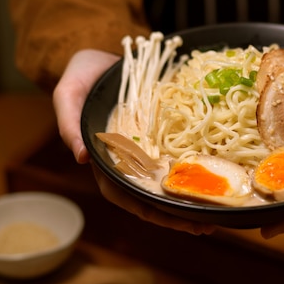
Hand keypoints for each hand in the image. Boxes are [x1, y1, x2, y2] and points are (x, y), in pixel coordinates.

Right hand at [53, 50, 215, 234]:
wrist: (107, 56)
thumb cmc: (84, 76)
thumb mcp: (69, 92)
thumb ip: (69, 122)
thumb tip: (80, 157)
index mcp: (105, 159)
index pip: (123, 194)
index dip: (145, 210)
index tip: (170, 218)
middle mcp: (128, 161)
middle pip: (150, 198)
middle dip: (174, 216)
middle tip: (204, 227)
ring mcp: (147, 153)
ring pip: (167, 187)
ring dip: (188, 204)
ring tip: (214, 217)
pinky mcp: (163, 141)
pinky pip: (179, 164)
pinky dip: (195, 178)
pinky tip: (215, 186)